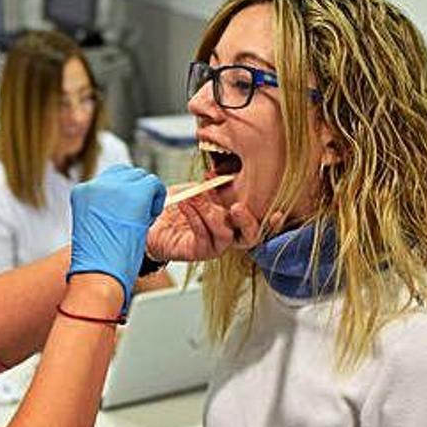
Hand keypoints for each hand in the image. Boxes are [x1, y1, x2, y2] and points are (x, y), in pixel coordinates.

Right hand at [68, 165, 165, 314]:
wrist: (97, 275)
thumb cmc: (96, 262)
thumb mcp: (92, 227)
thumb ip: (104, 208)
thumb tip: (123, 203)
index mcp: (81, 191)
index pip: (111, 179)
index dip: (124, 194)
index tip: (127, 211)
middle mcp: (95, 185)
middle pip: (127, 174)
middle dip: (137, 192)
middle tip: (138, 216)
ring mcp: (114, 188)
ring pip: (142, 178)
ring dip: (147, 196)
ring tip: (142, 220)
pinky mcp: (134, 194)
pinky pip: (154, 185)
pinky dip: (157, 200)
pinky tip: (150, 218)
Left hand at [146, 186, 267, 261]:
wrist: (149, 219)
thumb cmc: (175, 206)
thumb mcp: (198, 190)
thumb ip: (213, 185)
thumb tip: (222, 175)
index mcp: (233, 218)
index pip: (259, 221)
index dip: (273, 221)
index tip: (277, 212)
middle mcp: (228, 234)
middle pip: (251, 236)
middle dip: (247, 220)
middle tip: (236, 207)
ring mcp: (214, 246)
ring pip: (225, 234)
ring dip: (211, 212)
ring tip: (195, 196)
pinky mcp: (198, 252)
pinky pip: (203, 237)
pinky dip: (195, 217)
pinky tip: (186, 203)